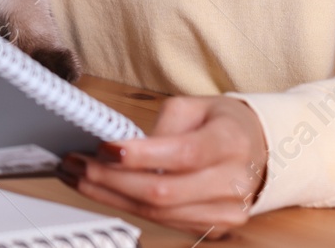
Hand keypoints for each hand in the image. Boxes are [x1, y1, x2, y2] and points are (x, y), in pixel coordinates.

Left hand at [58, 96, 268, 237]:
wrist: (258, 150)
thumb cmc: (223, 123)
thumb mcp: (196, 106)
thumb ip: (163, 126)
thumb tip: (125, 148)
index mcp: (231, 142)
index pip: (183, 154)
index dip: (140, 155)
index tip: (104, 148)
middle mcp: (233, 182)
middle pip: (163, 192)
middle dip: (111, 179)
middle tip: (76, 163)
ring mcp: (226, 211)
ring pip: (158, 213)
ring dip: (111, 196)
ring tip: (78, 177)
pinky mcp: (214, 227)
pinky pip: (163, 222)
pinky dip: (128, 206)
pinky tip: (104, 191)